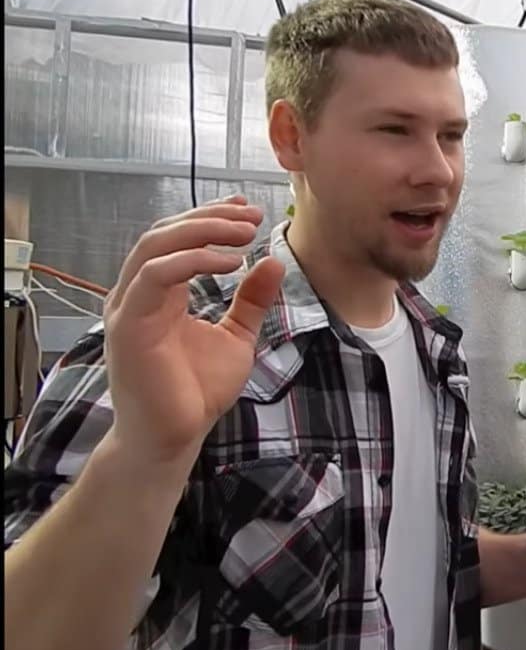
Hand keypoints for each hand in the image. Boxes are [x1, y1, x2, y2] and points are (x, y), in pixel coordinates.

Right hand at [101, 195, 284, 469]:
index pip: (175, 238)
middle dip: (209, 217)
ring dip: (202, 231)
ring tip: (245, 232)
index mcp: (157, 293)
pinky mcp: (129, 326)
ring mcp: (128, 308)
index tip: (249, 211)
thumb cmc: (197, 392)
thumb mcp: (235, 336)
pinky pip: (154, 276)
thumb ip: (251, 301)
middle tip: (252, 215)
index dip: (210, 218)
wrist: (173, 438)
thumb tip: (273, 262)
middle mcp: (136, 294)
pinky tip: (230, 263)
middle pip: (163, 233)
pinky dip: (192, 260)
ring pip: (154, 246)